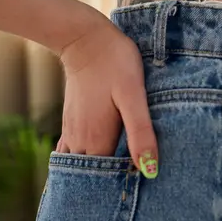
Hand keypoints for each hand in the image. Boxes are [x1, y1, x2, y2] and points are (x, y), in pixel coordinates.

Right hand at [56, 19, 158, 178]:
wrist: (85, 39)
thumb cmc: (115, 63)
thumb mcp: (134, 96)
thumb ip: (141, 132)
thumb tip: (150, 169)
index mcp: (96, 139)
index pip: (108, 177)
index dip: (125, 181)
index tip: (144, 177)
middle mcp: (80, 140)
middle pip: (94, 173)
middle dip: (111, 178)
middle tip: (136, 172)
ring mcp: (73, 130)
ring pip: (82, 162)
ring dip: (99, 168)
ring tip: (122, 164)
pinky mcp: (71, 120)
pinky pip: (72, 149)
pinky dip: (86, 156)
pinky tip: (102, 150)